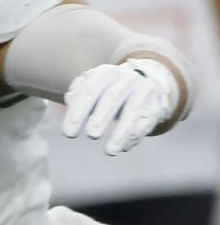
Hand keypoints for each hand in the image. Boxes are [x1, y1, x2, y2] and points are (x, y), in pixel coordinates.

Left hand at [63, 58, 179, 155]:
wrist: (139, 84)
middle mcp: (126, 78)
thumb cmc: (105, 89)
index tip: (69, 132)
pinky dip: (134, 137)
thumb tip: (71, 101)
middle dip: (101, 118)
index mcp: (105, 73)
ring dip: (121, 133)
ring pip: (133, 112)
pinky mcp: (155, 106)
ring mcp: (143, 91)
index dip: (79, 111)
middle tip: (91, 135)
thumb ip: (77, 92)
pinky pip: (146, 123)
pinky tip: (123, 147)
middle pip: (112, 98)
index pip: (90, 90)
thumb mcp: (89, 85)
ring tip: (110, 151)